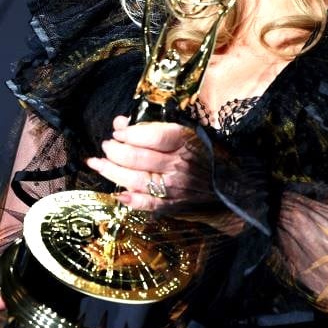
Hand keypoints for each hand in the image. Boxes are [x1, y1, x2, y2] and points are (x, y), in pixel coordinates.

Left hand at [85, 115, 206, 210]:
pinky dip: (130, 200)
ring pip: (136, 180)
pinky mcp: (173, 205)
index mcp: (185, 142)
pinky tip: (116, 193)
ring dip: (112, 171)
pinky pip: (147, 204)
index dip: (130, 133)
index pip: (152, 136)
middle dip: (115, 151)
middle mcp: (179, 165)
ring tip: (98, 162)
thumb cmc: (205, 154)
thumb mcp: (186, 132)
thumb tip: (120, 122)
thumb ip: (153, 127)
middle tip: (107, 145)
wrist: (230, 185)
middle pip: (138, 158)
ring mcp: (175, 188)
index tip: (118, 130)